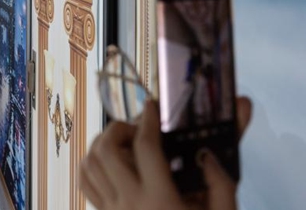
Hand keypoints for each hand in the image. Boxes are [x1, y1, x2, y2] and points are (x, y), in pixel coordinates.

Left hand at [79, 97, 252, 209]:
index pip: (145, 148)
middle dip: (120, 128)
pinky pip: (85, 181)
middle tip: (139, 129)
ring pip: (90, 163)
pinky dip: (92, 163)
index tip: (153, 105)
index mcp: (161, 200)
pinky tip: (111, 162)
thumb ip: (221, 183)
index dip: (148, 120)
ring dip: (103, 143)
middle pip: (107, 150)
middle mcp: (130, 203)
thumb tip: (208, 151)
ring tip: (125, 143)